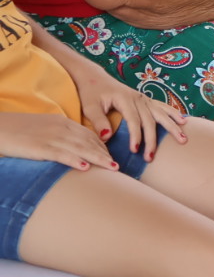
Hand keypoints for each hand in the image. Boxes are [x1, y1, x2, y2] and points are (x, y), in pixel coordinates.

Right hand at [0, 111, 117, 171]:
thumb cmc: (19, 130)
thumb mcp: (44, 128)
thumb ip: (59, 134)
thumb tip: (71, 147)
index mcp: (63, 122)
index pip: (88, 134)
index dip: (102, 146)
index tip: (111, 156)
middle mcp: (61, 128)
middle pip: (89, 141)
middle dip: (105, 154)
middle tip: (117, 166)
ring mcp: (51, 137)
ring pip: (81, 148)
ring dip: (98, 158)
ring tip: (111, 168)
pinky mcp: (40, 147)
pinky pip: (61, 154)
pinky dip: (75, 160)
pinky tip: (86, 167)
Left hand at [68, 66, 187, 162]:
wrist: (94, 77)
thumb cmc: (91, 93)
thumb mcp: (90, 107)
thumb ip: (98, 122)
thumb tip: (107, 138)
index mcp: (126, 99)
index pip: (134, 120)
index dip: (136, 135)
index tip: (134, 150)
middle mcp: (138, 98)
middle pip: (150, 120)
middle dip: (152, 139)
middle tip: (150, 157)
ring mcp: (144, 98)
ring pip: (161, 114)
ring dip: (172, 127)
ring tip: (183, 138)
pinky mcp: (145, 99)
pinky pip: (163, 107)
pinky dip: (173, 114)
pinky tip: (183, 121)